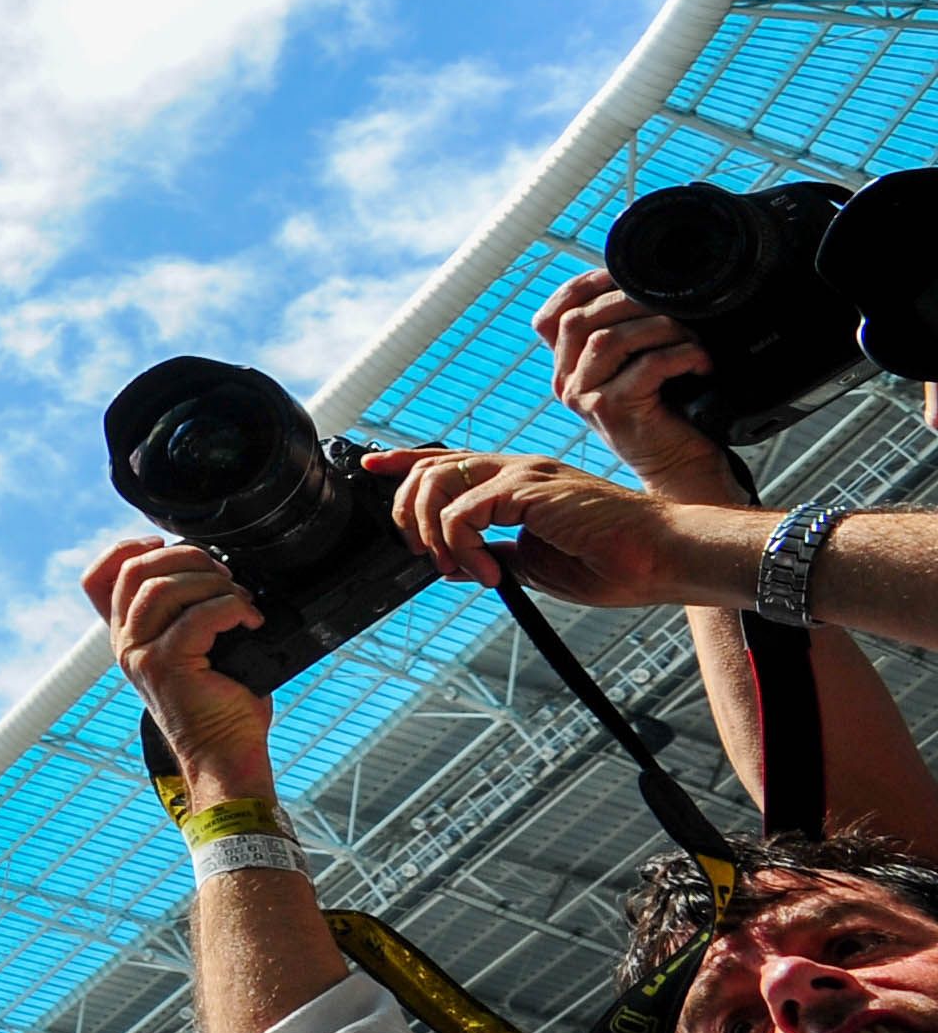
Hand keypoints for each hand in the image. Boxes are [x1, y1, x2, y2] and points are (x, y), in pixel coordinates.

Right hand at [81, 539, 278, 803]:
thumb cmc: (221, 707)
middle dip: (186, 557)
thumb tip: (218, 571)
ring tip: (240, 600)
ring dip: (211, 583)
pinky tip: (251, 621)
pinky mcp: (165, 666)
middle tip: (223, 575)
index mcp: (127, 637)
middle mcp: (124, 644)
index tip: (163, 544)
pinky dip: (233, 608)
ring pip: (161, 587)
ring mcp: (139, 655)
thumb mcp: (197, 651)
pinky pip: (199, 615)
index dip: (125, 549)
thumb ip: (189, 614)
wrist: (225, 757)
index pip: (97, 579)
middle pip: (133, 570)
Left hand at [364, 446, 739, 608]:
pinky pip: (463, 511)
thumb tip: (454, 563)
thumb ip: (495, 556)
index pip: (450, 460)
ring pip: (437, 482)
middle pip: (430, 467)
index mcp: (519, 482)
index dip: (404, 461)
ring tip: (457, 567)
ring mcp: (524, 474)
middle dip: (406, 513)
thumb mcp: (536, 564)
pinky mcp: (530, 489)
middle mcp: (517, 470)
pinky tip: (487, 572)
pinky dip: (462, 545)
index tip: (370, 467)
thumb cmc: (614, 562)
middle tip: (426, 557)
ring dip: (430, 531)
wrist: (662, 559)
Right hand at [533, 271, 728, 495]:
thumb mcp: (634, 368)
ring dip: (659, 328)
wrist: (679, 468)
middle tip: (673, 305)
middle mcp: (566, 382)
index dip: (580, 288)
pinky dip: (681, 355)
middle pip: (578, 320)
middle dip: (629, 301)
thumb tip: (642, 284)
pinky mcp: (613, 412)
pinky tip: (700, 363)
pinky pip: (646, 366)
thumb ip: (624, 335)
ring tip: (691, 337)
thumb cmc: (667, 414)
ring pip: (608, 340)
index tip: (622, 277)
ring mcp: (585, 398)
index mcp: (566, 368)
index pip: (549, 317)